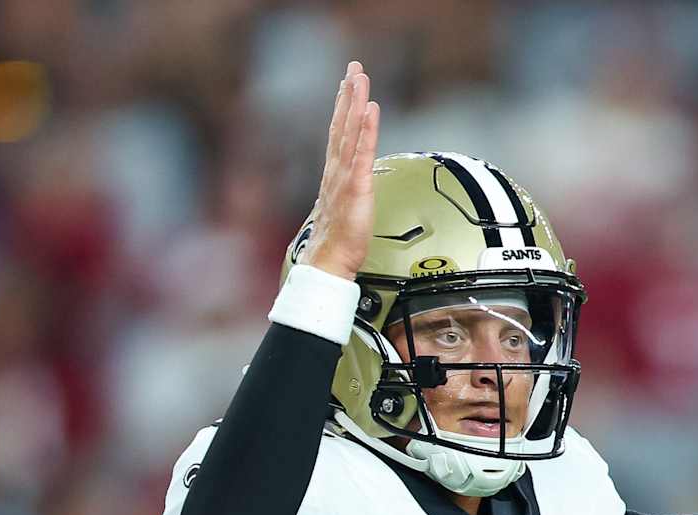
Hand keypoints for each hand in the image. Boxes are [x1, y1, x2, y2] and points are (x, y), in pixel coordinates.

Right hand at [298, 60, 380, 281]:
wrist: (327, 262)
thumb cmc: (335, 243)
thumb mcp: (343, 211)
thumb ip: (347, 193)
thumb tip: (352, 188)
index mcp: (334, 174)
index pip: (339, 133)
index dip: (343, 107)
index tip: (346, 84)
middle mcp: (337, 170)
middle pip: (342, 124)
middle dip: (348, 94)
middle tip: (353, 68)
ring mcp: (345, 176)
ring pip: (350, 131)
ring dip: (355, 102)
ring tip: (359, 78)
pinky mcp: (356, 186)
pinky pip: (362, 151)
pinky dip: (366, 128)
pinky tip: (370, 109)